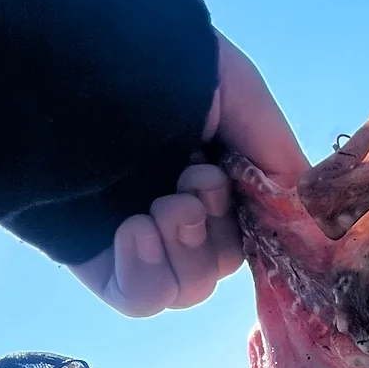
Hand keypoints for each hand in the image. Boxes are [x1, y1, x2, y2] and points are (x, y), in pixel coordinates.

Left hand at [69, 32, 305, 315]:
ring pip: (192, 288)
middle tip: (192, 186)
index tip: (238, 188)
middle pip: (223, 262)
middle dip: (216, 229)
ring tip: (161, 206)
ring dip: (187, 251)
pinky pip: (144, 301)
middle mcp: (172, 205)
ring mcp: (136, 239)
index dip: (256, 223)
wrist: (61, 68)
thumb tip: (307, 215)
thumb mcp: (240, 96)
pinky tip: (134, 230)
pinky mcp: (100, 263)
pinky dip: (149, 275)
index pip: (251, 229)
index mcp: (207, 170)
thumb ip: (279, 156)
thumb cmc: (156, 67)